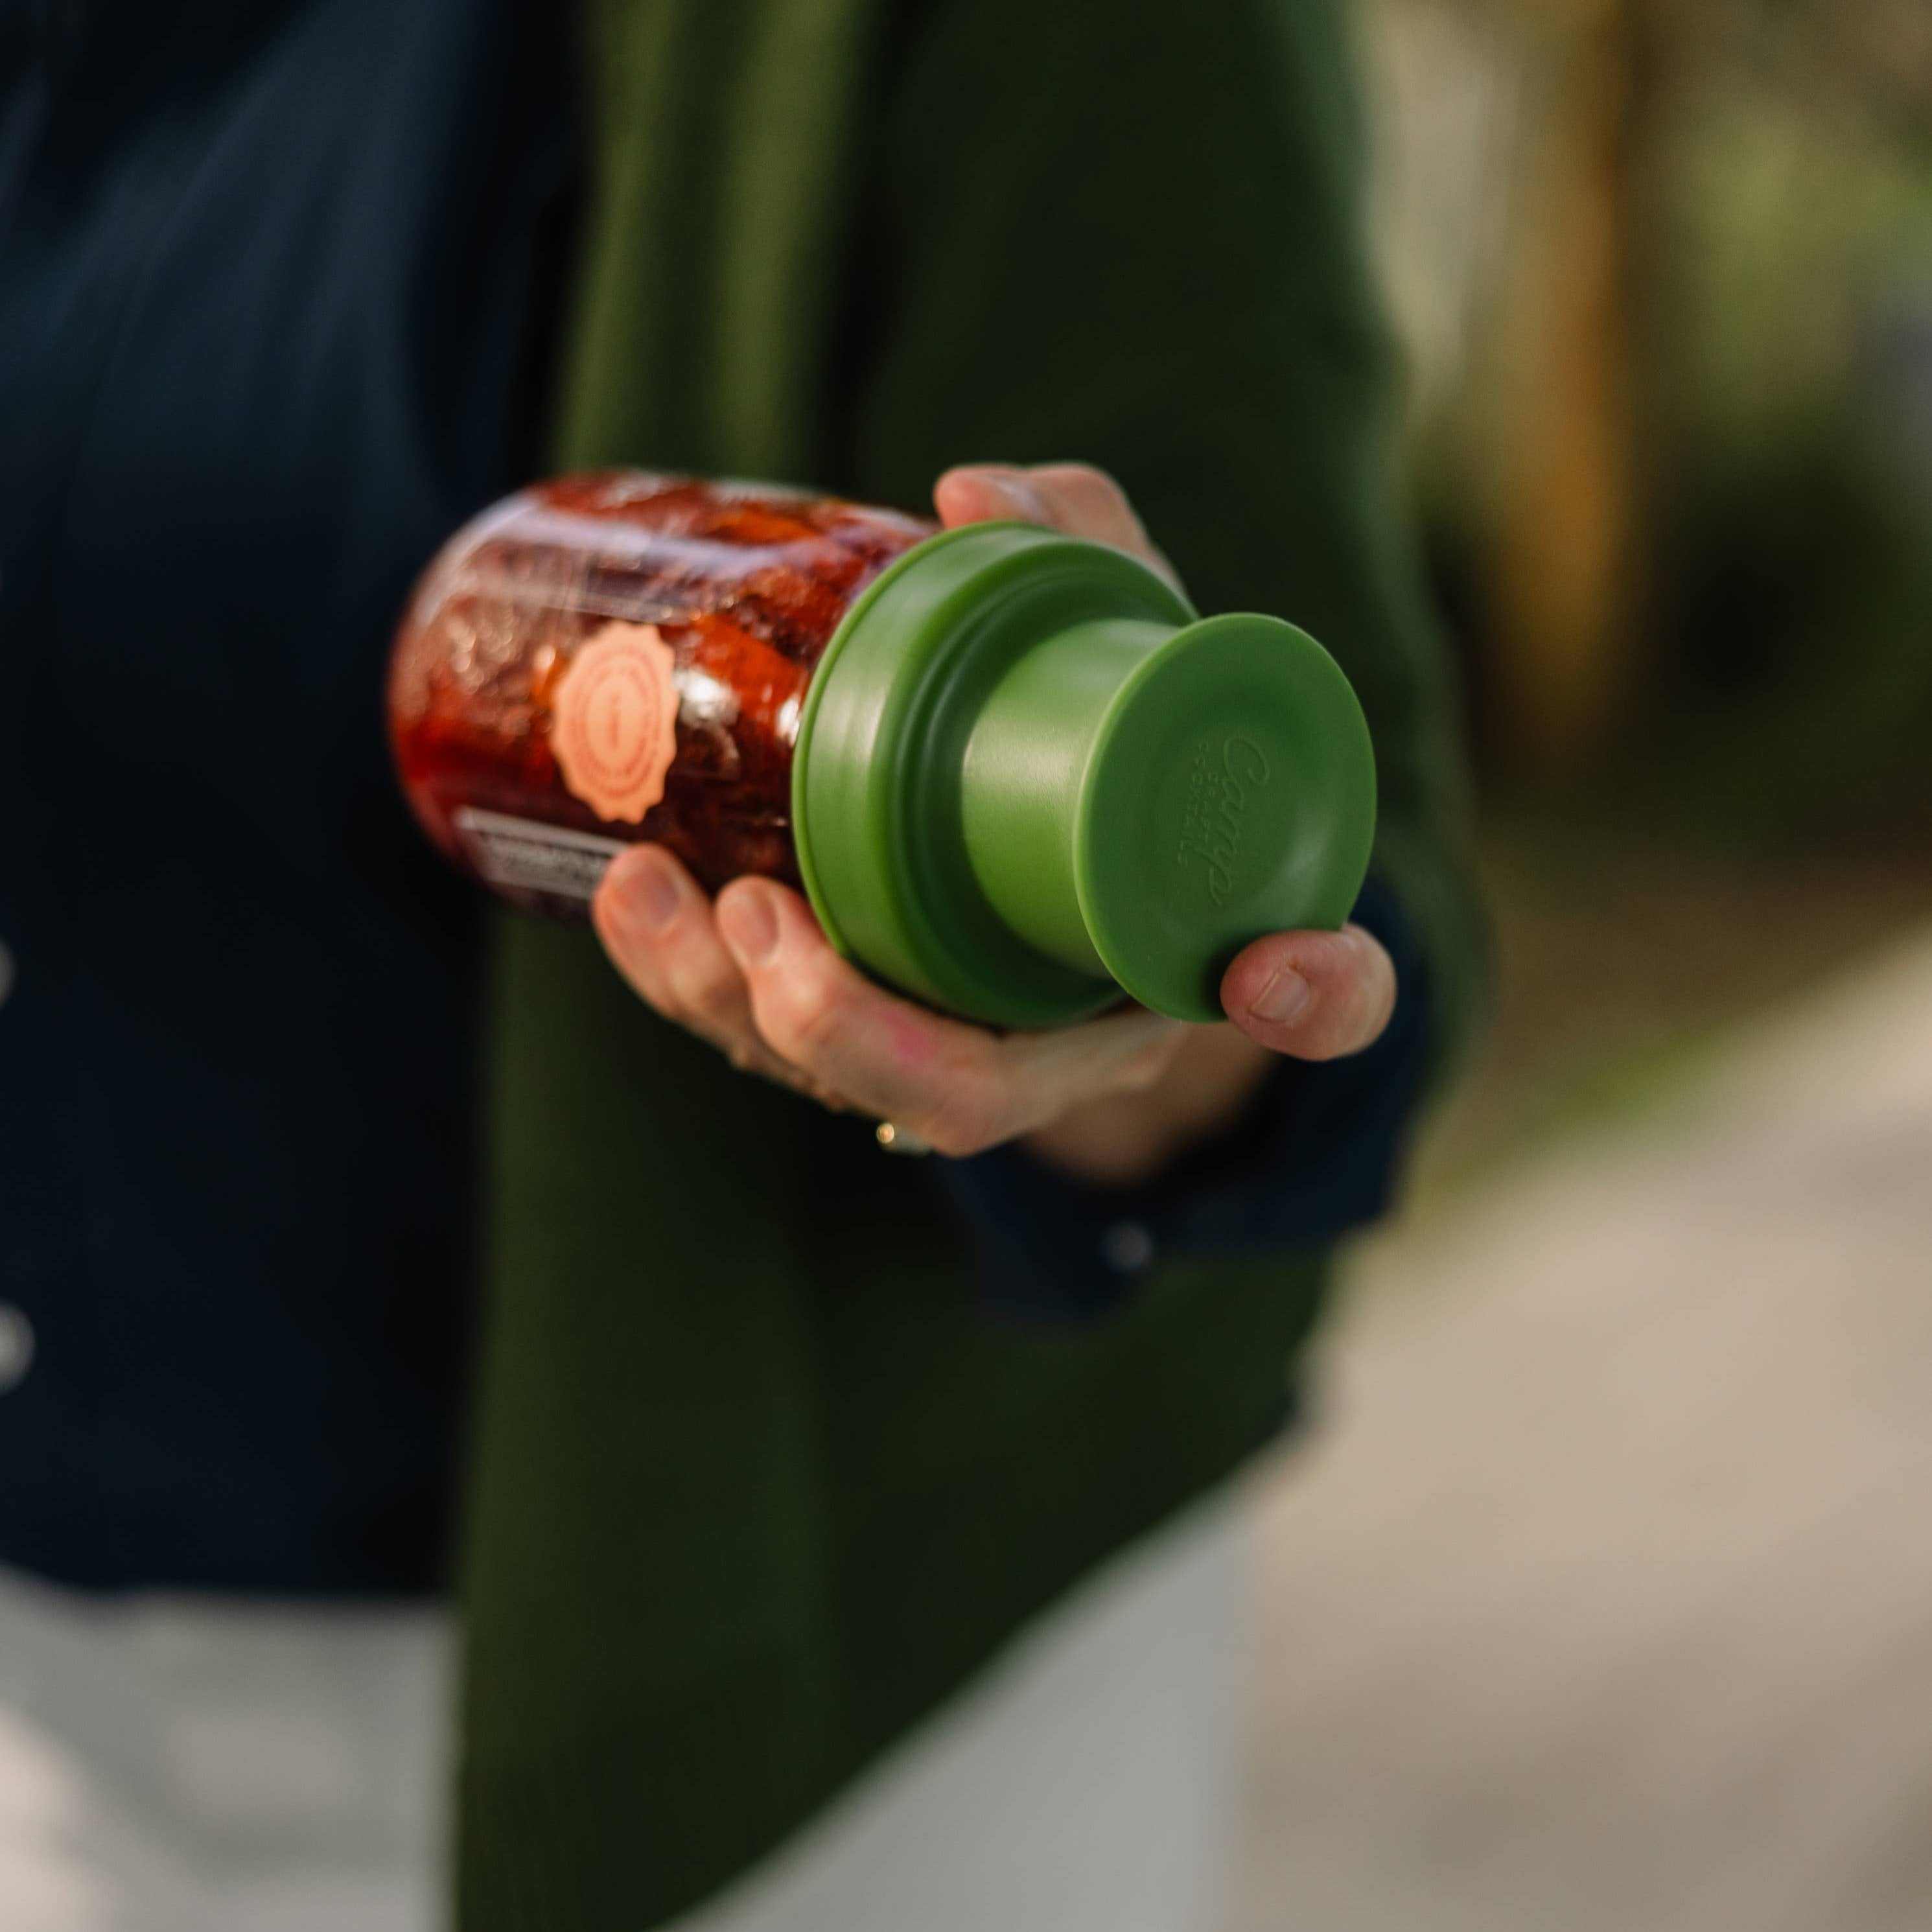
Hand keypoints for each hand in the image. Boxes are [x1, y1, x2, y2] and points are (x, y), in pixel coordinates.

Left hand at [592, 463, 1395, 1182]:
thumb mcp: (1123, 624)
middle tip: (752, 912)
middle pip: (976, 1095)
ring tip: (639, 886)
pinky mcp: (871, 1031)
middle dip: (844, 1032)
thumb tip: (970, 492)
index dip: (1306, 999)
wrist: (1044, 815)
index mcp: (1196, 933)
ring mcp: (970, 1045)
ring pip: (858, 1087)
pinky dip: (699, 980)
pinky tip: (631, 893)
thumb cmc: (1103, 723)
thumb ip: (1085, 548)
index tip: (1258, 969)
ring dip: (730, 1004)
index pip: (1311, 1003)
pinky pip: (785, 1045)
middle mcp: (1088, 1029)